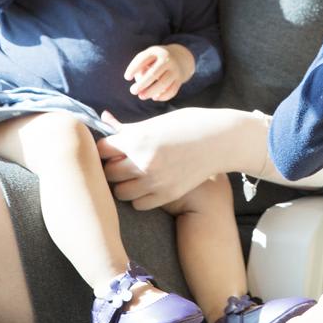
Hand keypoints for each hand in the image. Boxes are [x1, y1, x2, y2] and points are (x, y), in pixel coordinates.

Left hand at [95, 107, 240, 210]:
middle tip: (122, 161)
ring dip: (124, 184)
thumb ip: (129, 127)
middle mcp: (143, 162)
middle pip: (108, 173)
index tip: (112, 148)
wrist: (221, 141)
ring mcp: (155, 181)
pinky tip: (147, 185)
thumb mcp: (157, 122)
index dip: (105, 148)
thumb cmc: (189, 125)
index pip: (101, 150)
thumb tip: (104, 118)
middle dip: (112, 166)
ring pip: (120, 192)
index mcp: (138, 138)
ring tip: (134, 174)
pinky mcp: (166, 195)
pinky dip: (139, 196)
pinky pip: (138, 204)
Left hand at [124, 44, 193, 101]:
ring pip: (163, 84)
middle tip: (132, 91)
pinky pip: (172, 91)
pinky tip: (155, 97)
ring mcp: (175, 70)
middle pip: (154, 74)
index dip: (133, 69)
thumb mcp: (148, 57)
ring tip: (141, 96)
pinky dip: (163, 96)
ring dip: (151, 92)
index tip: (127, 77)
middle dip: (141, 84)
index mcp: (156, 51)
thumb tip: (139, 83)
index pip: (143, 60)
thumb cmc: (156, 59)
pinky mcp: (180, 79)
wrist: (180, 57)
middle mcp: (167, 60)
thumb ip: (139, 67)